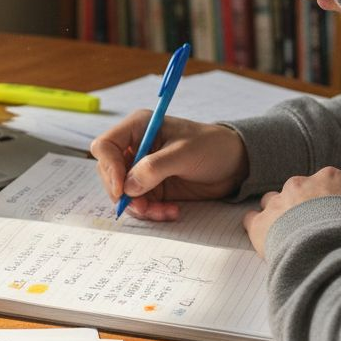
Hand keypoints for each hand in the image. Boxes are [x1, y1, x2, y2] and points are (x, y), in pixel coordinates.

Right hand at [90, 112, 249, 220]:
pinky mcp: (152, 187)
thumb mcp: (184, 153)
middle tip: (143, 207)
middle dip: (124, 194)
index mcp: (138, 128)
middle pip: (109, 174)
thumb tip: (128, 186)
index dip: (109, 168)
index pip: (106, 146)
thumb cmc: (212, 147)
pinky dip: (152, 212)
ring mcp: (142, 169)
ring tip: (163, 212)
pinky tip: (171, 212)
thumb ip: (154, 168)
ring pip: (123, 194)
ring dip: (140, 208)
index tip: (122, 188)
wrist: (234, 164)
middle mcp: (135, 148)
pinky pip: (140, 204)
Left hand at [242, 167, 340, 256]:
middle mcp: (301, 184)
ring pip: (271, 202)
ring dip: (276, 215)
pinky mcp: (260, 222)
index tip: (327, 215)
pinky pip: (252, 220)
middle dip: (298, 207)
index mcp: (331, 178)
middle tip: (306, 229)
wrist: (332, 253)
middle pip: (295, 191)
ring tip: (285, 236)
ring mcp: (278, 201)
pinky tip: (266, 241)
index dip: (323, 201)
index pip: (324, 182)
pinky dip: (257, 228)